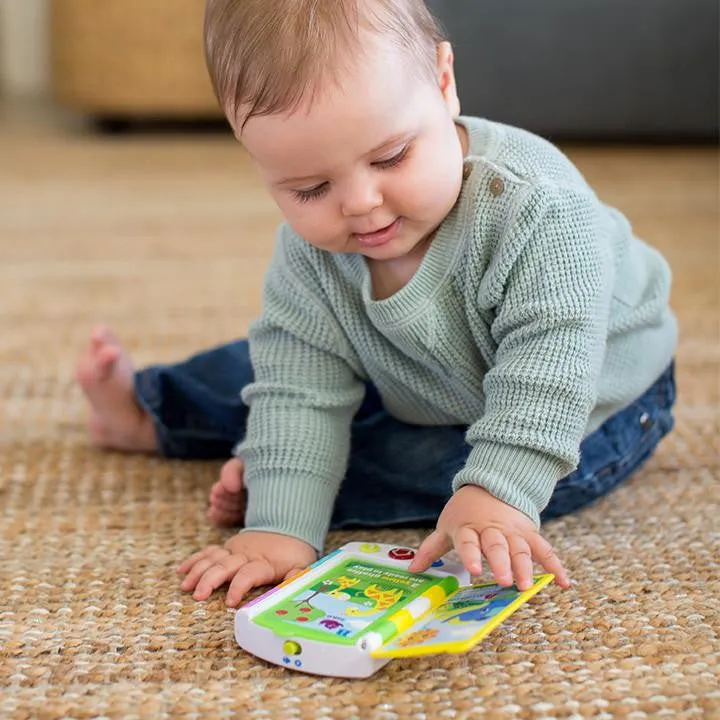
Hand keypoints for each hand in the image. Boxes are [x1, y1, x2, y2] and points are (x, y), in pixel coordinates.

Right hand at [176, 531, 316, 606]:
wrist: (289, 526)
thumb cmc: (295, 553)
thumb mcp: (303, 564)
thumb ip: (297, 576)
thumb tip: (294, 584)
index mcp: (263, 562)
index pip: (248, 574)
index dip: (238, 587)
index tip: (230, 602)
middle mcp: (246, 554)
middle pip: (224, 566)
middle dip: (210, 580)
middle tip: (197, 595)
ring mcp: (235, 549)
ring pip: (212, 559)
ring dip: (198, 571)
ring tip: (185, 586)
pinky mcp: (228, 547)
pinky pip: (209, 552)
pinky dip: (195, 560)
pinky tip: (181, 570)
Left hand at [408, 485, 569, 589]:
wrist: (491, 486)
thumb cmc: (465, 513)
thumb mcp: (447, 526)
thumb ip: (431, 548)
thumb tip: (411, 570)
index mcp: (468, 528)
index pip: (468, 542)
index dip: (472, 555)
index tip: (476, 571)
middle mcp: (491, 530)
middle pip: (497, 546)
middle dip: (502, 563)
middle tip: (505, 581)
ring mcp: (512, 531)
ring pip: (521, 548)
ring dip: (526, 567)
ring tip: (528, 587)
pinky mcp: (529, 533)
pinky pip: (544, 549)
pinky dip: (555, 565)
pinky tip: (563, 583)